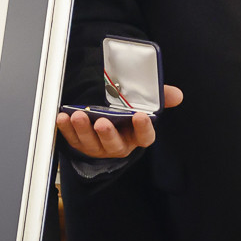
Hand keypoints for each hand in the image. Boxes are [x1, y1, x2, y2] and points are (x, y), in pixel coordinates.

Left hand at [57, 85, 182, 158]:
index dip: (143, 128)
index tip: (141, 116)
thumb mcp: (143, 103)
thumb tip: (177, 94)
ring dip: (84, 130)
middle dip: (108, 134)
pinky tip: (63, 117)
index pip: (145, 137)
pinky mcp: (81, 143)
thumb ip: (159, 97)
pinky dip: (66, 129)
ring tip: (78, 116)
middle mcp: (118, 144)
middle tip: (103, 122)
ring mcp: (98, 146)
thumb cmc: (126, 113)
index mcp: (136, 135)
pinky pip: (73, 139)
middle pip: (114, 145)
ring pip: (91, 143)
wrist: (106, 118)